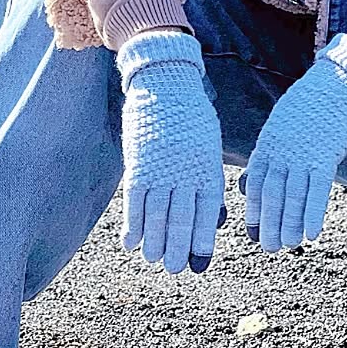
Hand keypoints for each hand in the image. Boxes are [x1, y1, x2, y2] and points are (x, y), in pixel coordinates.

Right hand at [115, 29, 225, 273]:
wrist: (166, 79)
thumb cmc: (192, 115)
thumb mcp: (210, 143)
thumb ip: (209, 179)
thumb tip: (215, 220)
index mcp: (207, 166)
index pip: (208, 211)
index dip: (203, 239)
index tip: (200, 262)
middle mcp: (184, 169)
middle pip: (181, 218)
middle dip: (179, 247)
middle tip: (175, 268)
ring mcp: (160, 166)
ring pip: (156, 213)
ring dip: (155, 240)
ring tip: (154, 258)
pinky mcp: (137, 160)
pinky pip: (134, 199)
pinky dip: (132, 222)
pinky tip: (131, 241)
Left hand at [241, 34, 346, 251]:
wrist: (335, 84)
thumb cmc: (309, 106)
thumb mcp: (280, 125)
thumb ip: (270, 151)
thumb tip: (257, 177)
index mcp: (267, 143)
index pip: (256, 182)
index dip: (254, 209)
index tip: (253, 231)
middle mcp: (281, 151)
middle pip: (272, 194)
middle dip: (269, 223)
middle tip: (269, 247)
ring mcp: (302, 154)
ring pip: (292, 196)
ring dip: (290, 224)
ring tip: (288, 244)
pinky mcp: (326, 156)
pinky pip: (317, 190)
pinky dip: (313, 213)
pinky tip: (312, 233)